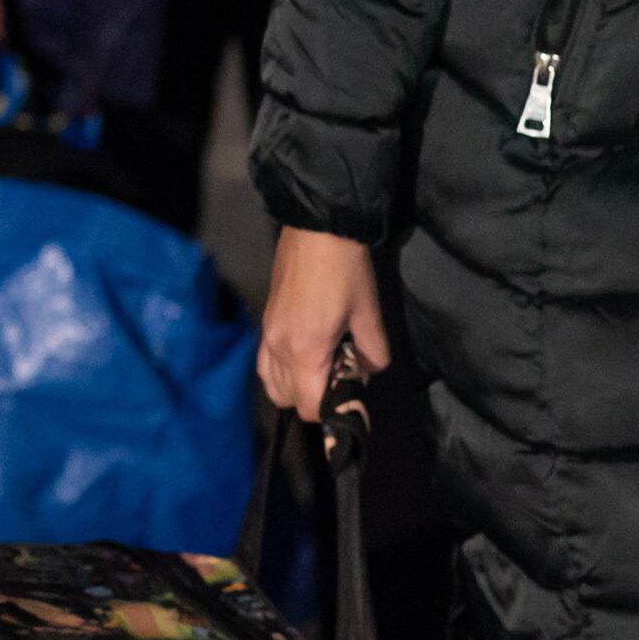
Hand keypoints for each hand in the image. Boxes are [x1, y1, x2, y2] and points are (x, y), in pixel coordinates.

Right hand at [258, 228, 389, 420]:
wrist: (317, 228)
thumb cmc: (347, 271)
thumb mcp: (369, 313)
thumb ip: (373, 353)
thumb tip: (366, 371)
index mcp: (305, 350)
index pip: (309, 407)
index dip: (333, 412)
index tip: (353, 398)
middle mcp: (278, 348)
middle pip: (287, 400)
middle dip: (314, 400)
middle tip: (340, 378)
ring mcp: (267, 335)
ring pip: (272, 384)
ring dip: (295, 388)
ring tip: (321, 369)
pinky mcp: (265, 322)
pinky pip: (266, 363)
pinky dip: (282, 371)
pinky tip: (304, 355)